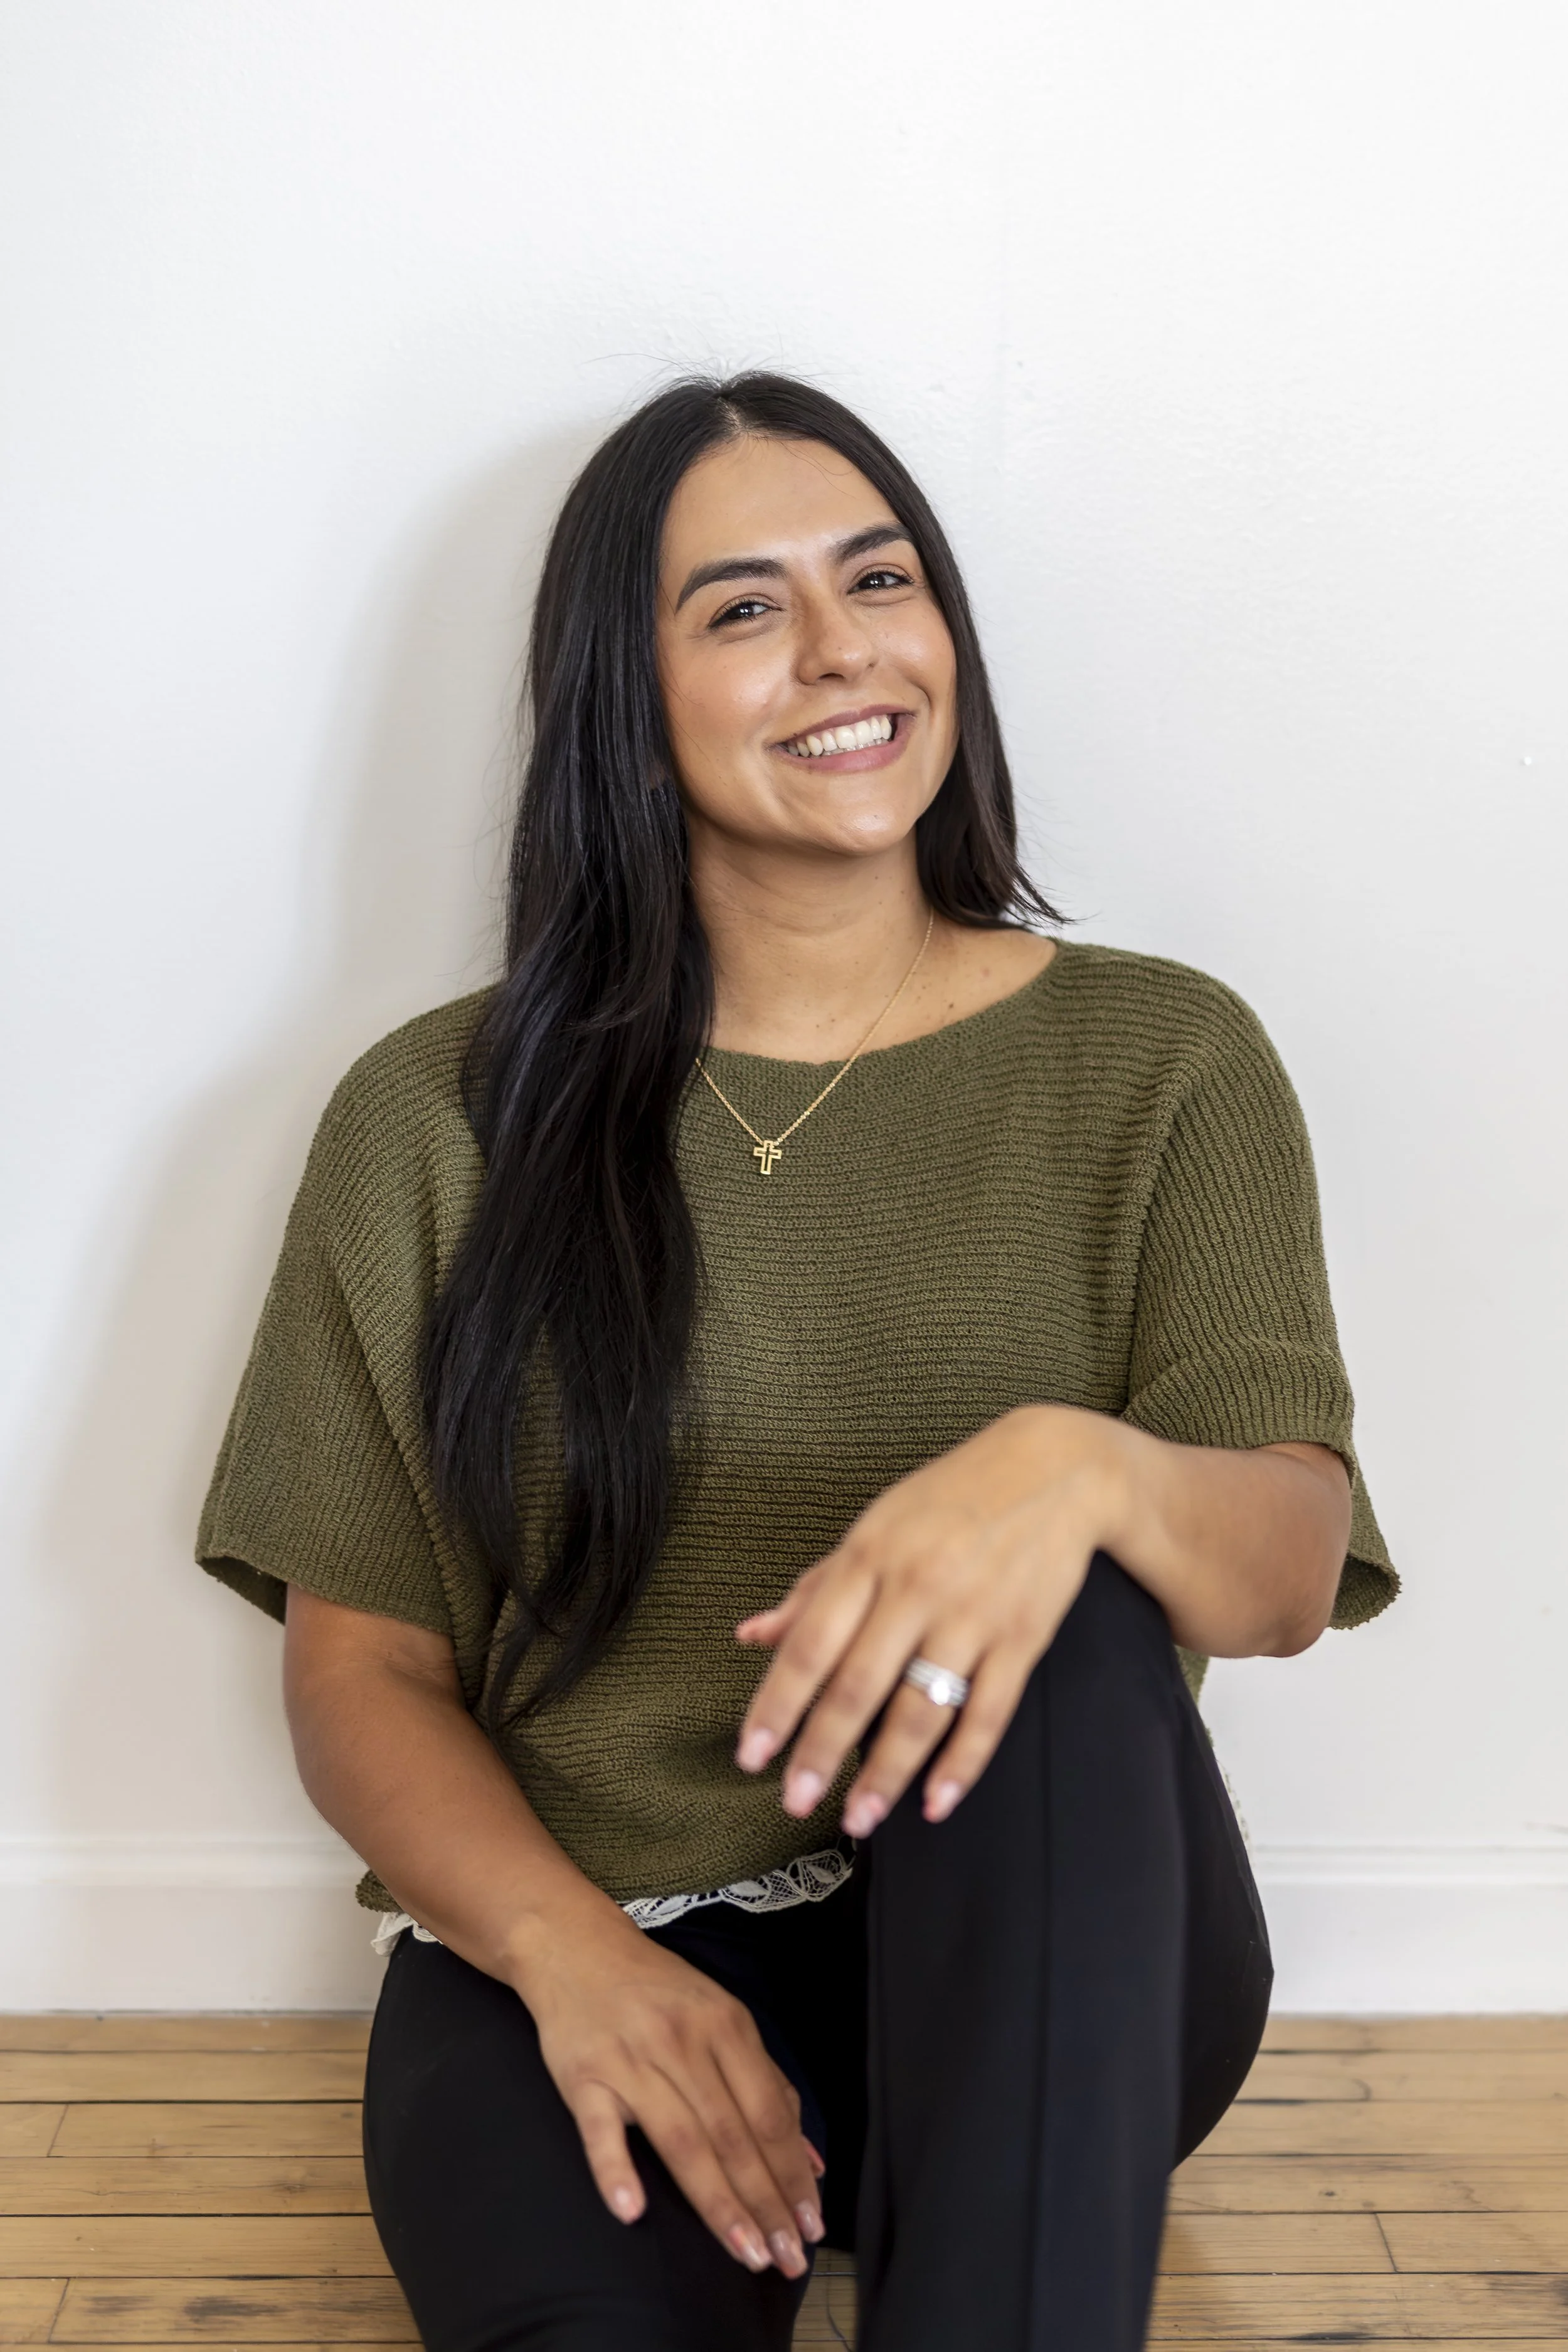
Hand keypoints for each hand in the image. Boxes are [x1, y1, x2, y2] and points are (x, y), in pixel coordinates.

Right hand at [511, 1903, 823, 2275]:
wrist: (575, 1945)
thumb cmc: (657, 1991)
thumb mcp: (720, 2018)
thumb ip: (766, 2084)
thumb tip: (809, 2161)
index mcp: (725, 2026)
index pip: (769, 2113)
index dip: (792, 2174)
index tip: (812, 2228)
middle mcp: (683, 2042)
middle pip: (732, 2135)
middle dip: (765, 2202)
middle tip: (788, 2259)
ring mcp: (631, 2061)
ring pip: (682, 2140)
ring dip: (718, 2203)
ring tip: (746, 2252)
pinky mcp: (582, 2076)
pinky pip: (600, 2130)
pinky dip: (616, 2170)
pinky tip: (633, 2212)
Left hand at [734, 1405, 1124, 1833]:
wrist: (1055, 1469)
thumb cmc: (951, 1498)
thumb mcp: (874, 1526)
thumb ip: (814, 1588)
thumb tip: (752, 1636)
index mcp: (869, 1555)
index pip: (810, 1644)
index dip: (777, 1705)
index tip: (751, 1755)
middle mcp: (917, 1586)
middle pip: (859, 1685)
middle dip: (821, 1752)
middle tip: (795, 1802)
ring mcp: (973, 1615)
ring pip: (922, 1709)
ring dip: (886, 1773)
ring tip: (859, 1817)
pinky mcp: (1023, 1638)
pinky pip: (988, 1713)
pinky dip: (963, 1764)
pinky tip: (936, 1802)